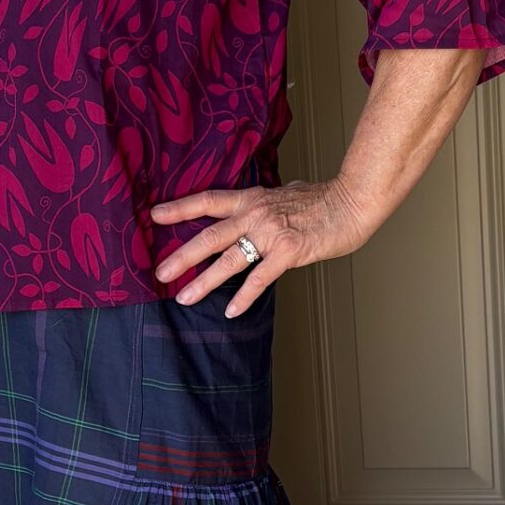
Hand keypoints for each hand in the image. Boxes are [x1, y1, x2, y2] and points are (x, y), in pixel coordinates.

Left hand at [150, 178, 372, 314]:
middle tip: (160, 273)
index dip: (180, 208)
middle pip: (209, 236)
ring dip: (204, 281)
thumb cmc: (323, 199)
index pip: (208, 200)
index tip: (154, 215)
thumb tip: (263, 200)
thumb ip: (268, 200)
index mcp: (251, 199)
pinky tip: (230, 311)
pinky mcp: (287, 252)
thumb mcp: (285, 192)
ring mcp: (270, 233)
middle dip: (182, 255)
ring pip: (228, 260)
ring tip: (185, 297)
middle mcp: (255, 214)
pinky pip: (259, 278)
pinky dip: (243, 297)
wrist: (351, 201)